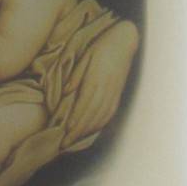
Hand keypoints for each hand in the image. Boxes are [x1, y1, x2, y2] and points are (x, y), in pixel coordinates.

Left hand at [62, 21, 139, 148]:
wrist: (123, 42)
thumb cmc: (100, 47)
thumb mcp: (85, 57)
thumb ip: (76, 75)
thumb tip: (67, 92)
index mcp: (95, 81)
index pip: (82, 108)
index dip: (73, 123)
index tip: (63, 133)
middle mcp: (105, 91)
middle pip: (90, 117)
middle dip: (77, 132)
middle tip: (64, 144)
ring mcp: (113, 94)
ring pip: (100, 118)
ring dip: (86, 131)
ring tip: (74, 140)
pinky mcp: (117, 94)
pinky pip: (108, 114)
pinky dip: (99, 124)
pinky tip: (91, 130)